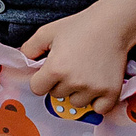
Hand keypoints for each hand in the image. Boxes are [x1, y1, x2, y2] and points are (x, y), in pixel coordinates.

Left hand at [23, 2, 135, 119]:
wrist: (111, 25)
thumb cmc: (78, 27)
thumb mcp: (46, 33)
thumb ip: (29, 49)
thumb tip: (23, 62)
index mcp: (55, 69)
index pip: (37, 89)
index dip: (41, 80)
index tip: (50, 71)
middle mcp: (73, 82)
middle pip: (56, 95)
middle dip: (60, 84)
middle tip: (71, 67)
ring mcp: (93, 88)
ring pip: (76, 102)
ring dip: (78, 93)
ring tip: (85, 74)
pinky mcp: (111, 92)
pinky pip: (99, 109)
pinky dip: (98, 102)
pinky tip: (96, 87)